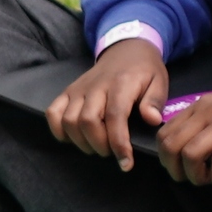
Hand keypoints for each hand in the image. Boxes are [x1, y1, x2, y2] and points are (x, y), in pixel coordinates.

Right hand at [46, 38, 170, 169]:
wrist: (125, 49)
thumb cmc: (143, 70)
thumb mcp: (159, 81)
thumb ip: (155, 101)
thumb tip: (151, 120)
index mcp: (121, 84)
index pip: (115, 117)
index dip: (119, 143)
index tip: (126, 163)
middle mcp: (96, 86)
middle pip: (88, 121)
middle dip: (99, 145)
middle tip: (111, 152)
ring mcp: (78, 89)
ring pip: (69, 120)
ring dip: (81, 141)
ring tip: (96, 146)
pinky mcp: (68, 92)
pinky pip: (53, 112)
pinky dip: (58, 129)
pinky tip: (72, 138)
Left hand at [157, 81, 211, 185]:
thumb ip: (205, 124)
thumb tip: (185, 151)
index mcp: (201, 105)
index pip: (165, 134)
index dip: (167, 159)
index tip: (182, 170)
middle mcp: (210, 110)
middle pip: (173, 146)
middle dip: (178, 171)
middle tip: (196, 180)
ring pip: (192, 155)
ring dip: (199, 176)